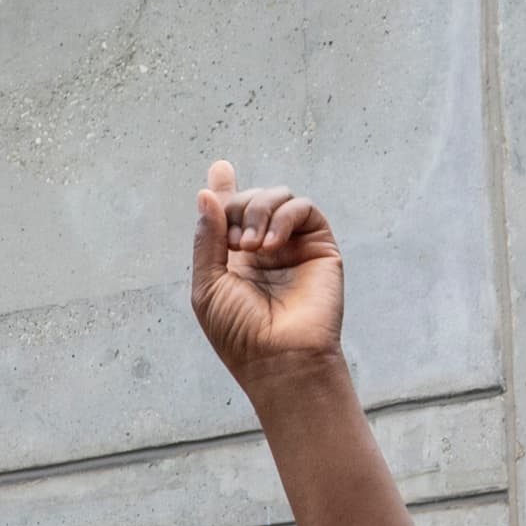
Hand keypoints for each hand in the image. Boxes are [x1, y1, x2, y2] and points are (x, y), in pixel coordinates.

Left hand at [188, 160, 344, 382]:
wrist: (279, 357)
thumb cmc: (239, 332)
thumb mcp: (207, 285)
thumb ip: (207, 239)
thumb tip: (206, 194)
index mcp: (233, 258)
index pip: (230, 215)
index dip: (225, 190)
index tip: (220, 168)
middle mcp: (264, 248)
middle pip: (249, 198)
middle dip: (235, 207)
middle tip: (233, 242)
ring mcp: (292, 245)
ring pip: (276, 196)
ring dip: (257, 211)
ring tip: (249, 247)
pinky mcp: (319, 246)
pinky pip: (303, 208)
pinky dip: (283, 216)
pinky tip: (270, 245)